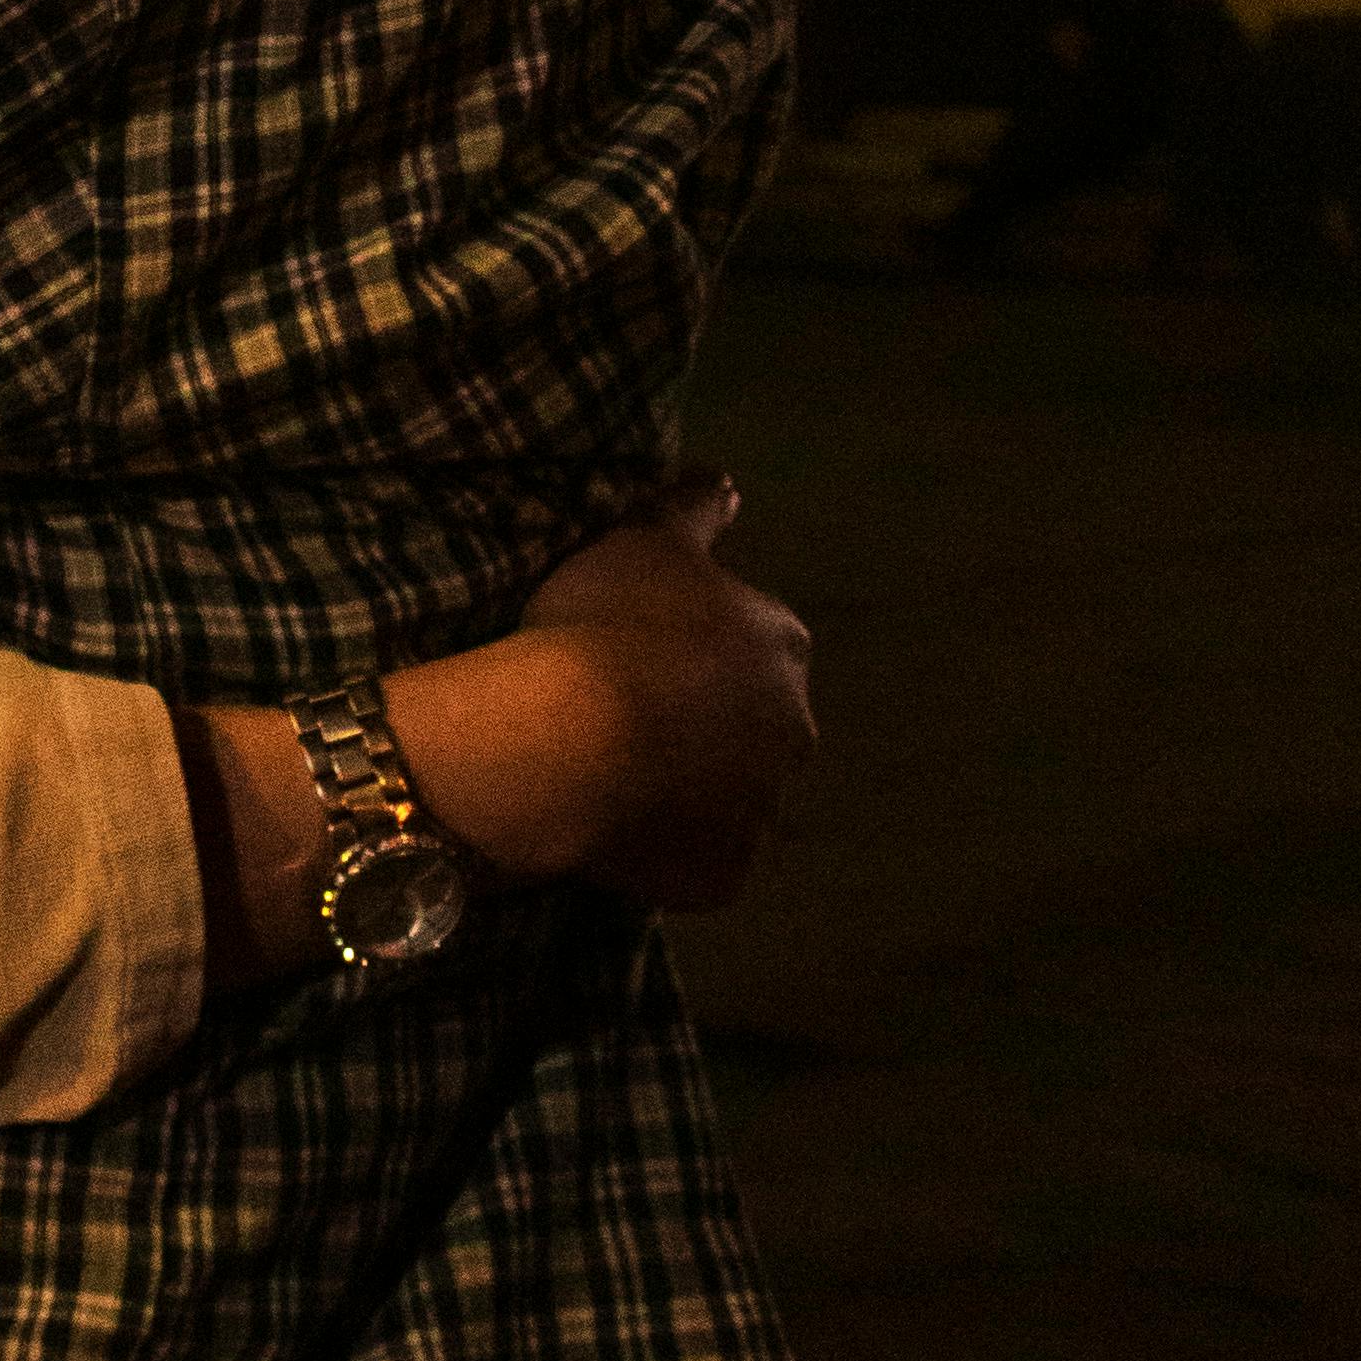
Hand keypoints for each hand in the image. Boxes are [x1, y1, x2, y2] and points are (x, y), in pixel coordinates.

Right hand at [397, 476, 813, 912]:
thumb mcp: (643, 537)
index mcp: (783, 645)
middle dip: (711, 726)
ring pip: (731, 801)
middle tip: (631, 717)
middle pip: (758, 728)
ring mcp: (763, 812)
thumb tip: (730, 483)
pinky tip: (614, 831)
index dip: (705, 648)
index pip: (762, 644)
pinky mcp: (725, 877)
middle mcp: (793, 730)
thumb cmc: (606, 623)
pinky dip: (667, 854)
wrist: (568, 736)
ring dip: (690, 792)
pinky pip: (698, 865)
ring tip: (613, 776)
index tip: (650, 649)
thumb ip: (694, 510)